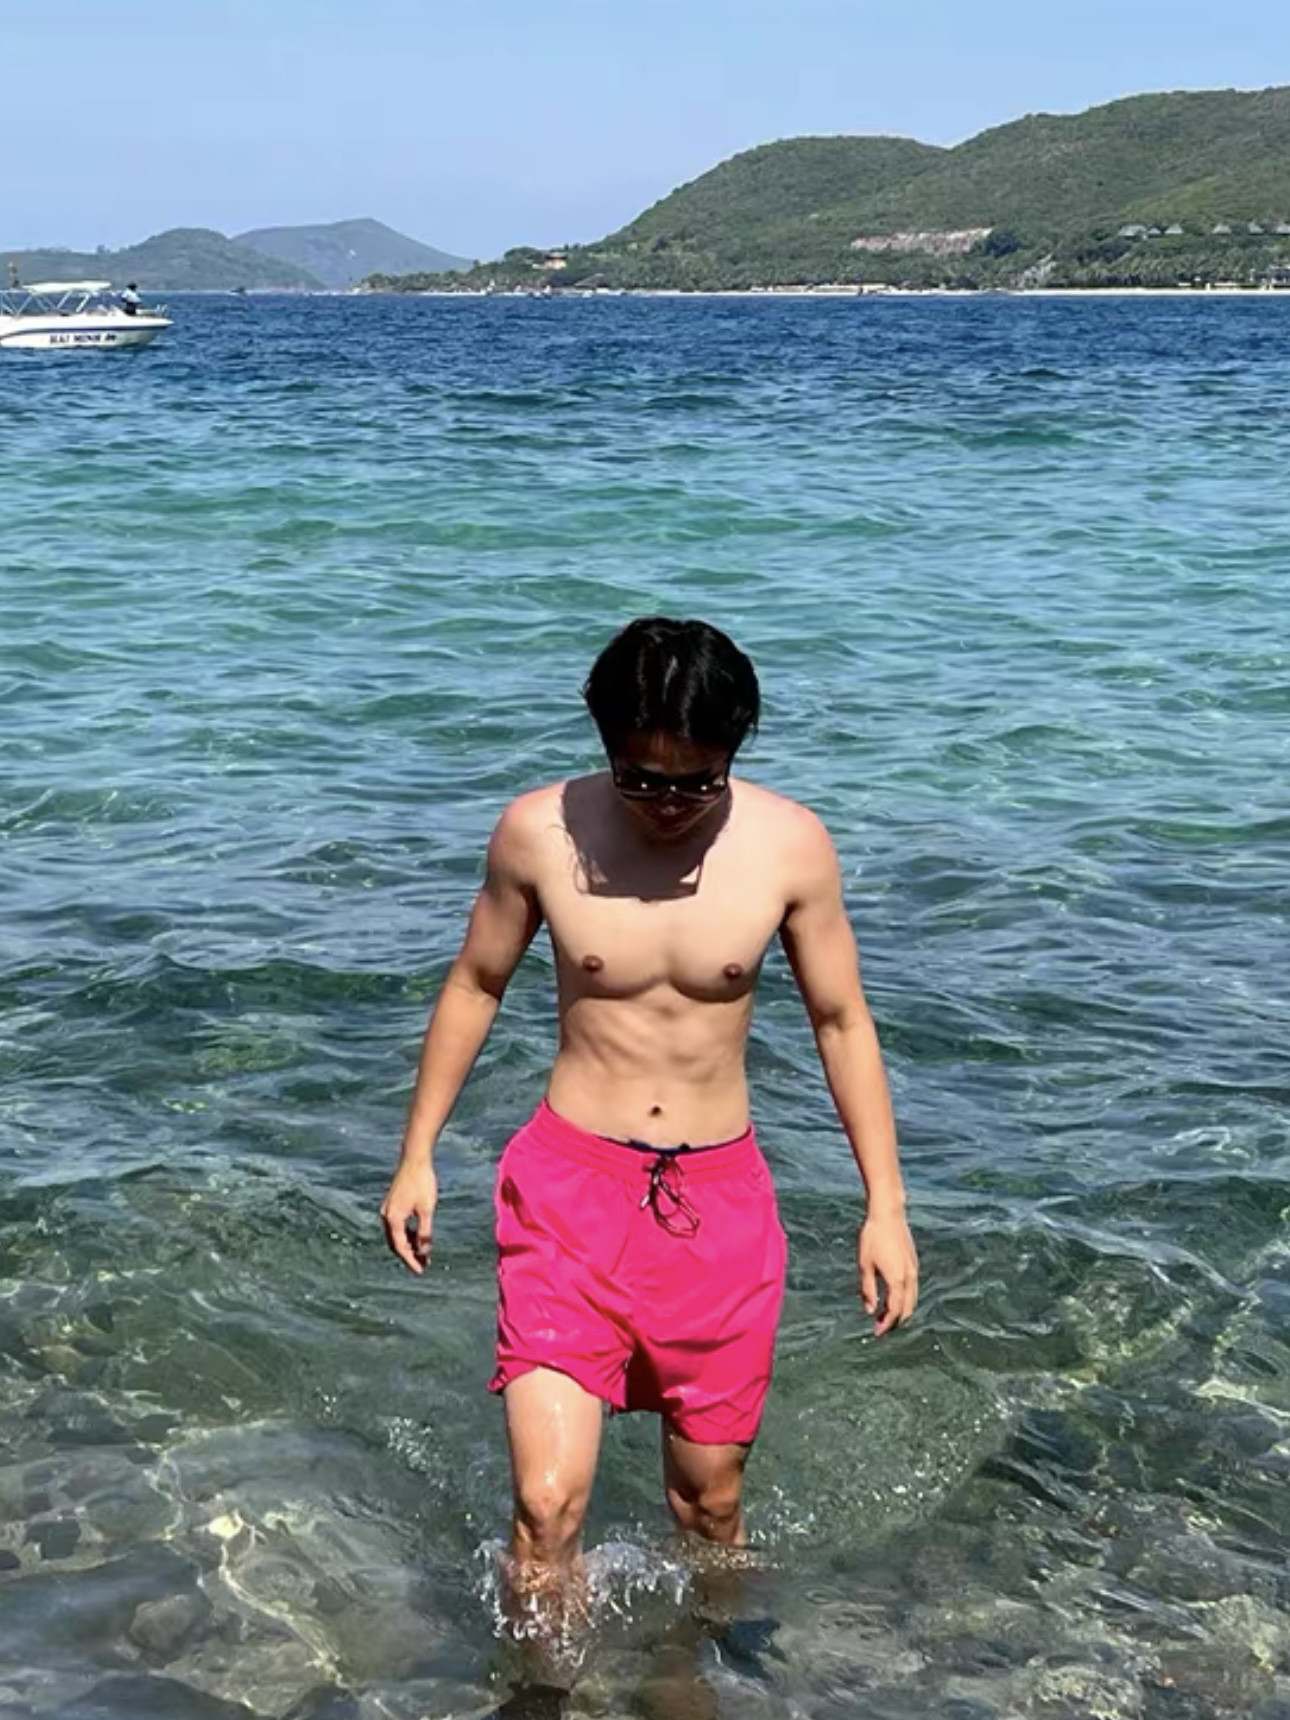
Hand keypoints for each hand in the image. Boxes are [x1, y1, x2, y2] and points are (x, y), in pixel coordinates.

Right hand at [380, 1161, 437, 1273]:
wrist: (415, 1159)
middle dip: (408, 1255)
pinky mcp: (392, 1203)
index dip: (410, 1261)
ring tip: (423, 1253)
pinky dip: (406, 1233)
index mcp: (393, 1218)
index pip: (400, 1247)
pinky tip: (418, 1236)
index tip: (420, 1270)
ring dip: (408, 1244)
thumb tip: (424, 1252)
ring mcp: (387, 1209)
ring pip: (396, 1234)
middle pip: (395, 1243)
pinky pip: (397, 1225)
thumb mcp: (427, 1209)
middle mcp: (386, 1215)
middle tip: (422, 1265)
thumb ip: (424, 1232)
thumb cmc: (422, 1182)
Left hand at [858, 1211, 918, 1335]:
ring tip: (886, 1314)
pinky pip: (912, 1288)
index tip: (876, 1332)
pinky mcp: (913, 1262)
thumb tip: (870, 1310)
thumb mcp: (865, 1265)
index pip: (895, 1311)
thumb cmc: (873, 1237)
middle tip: (881, 1327)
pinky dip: (905, 1298)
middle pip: (907, 1308)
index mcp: (897, 1280)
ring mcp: (913, 1269)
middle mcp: (909, 1277)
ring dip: (901, 1310)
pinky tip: (894, 1297)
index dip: (886, 1324)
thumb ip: (868, 1290)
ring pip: (912, 1299)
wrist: (888, 1214)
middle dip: (896, 1321)